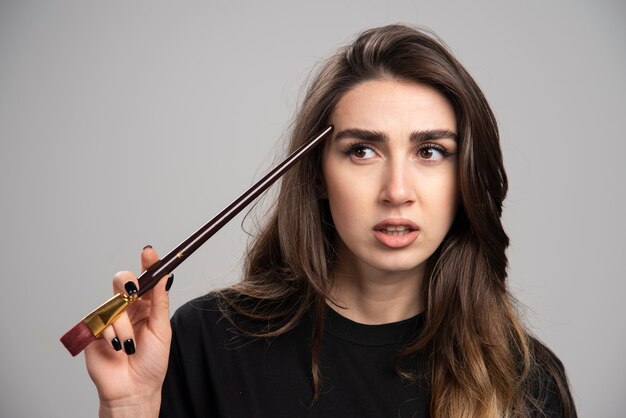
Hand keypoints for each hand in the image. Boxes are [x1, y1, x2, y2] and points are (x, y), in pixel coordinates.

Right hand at [84, 246, 172, 416]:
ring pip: (113, 305)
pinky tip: (117, 350)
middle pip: (122, 281)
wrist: (133, 389)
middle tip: (133, 292)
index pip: (147, 279)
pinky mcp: (94, 329)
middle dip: (127, 283)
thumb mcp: (162, 330)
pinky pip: (102, 322)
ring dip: (124, 328)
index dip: (148, 264)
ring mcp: (110, 318)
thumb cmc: (151, 362)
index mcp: (147, 305)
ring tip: (130, 347)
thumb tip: (165, 276)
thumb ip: (160, 302)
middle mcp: (128, 308)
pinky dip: (112, 337)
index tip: (149, 252)